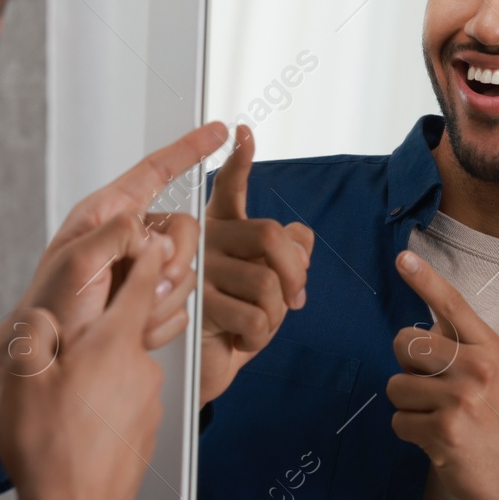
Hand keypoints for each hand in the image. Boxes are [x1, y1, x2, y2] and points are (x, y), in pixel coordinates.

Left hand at [0, 123, 224, 403]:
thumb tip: (155, 236)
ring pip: (187, 272)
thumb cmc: (51, 308)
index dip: (189, 149)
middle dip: (172, 262)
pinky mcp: (152, 301)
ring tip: (125, 312)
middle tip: (146, 285)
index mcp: (108, 215)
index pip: (156, 171)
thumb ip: (119, 234)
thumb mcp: (76, 261)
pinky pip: (182, 307)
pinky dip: (160, 321)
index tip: (217, 132)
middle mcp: (130, 239)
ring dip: (160, 299)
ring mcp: (143, 271)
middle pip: (184, 230)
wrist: (51, 357)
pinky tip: (133, 327)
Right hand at [0, 234, 172, 499]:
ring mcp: (149, 404)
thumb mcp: (24, 377)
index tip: (150, 240)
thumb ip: (37, 331)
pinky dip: (107, 407)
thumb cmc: (45, 449)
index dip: (144, 258)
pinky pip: (128, 404)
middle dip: (98, 335)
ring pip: (124, 371)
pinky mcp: (148, 433)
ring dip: (100, 376)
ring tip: (64, 404)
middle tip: (62, 359)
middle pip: (127, 331)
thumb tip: (45, 315)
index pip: (142, 283)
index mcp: (112, 345)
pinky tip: (79, 428)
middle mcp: (141, 369)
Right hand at [199, 123, 313, 405]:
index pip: (230, 186)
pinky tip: (240, 338)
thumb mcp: (269, 286)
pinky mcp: (195, 305)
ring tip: (257, 324)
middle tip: (297, 298)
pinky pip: (256, 318)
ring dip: (277, 316)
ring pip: (268, 284)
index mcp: (221, 230)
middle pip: (271, 236)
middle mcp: (205, 242)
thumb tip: (303, 236)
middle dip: (298, 272)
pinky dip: (260, 338)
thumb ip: (288, 255)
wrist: (204, 368)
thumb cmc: (233, 321)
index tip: (243, 131)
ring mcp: (197, 271)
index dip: (240, 158)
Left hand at [386, 249, 498, 499]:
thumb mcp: (489, 373)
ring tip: (439, 418)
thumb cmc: (494, 420)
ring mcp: (460, 399)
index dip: (424, 279)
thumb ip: (457, 349)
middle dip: (407, 368)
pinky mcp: (443, 431)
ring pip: (395, 386)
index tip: (402, 257)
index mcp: (487, 346)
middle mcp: (476, 367)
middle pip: (404, 343)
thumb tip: (410, 336)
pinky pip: (398, 421)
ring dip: (409, 407)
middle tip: (434, 391)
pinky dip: (410, 433)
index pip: (451, 305)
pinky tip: (437, 440)